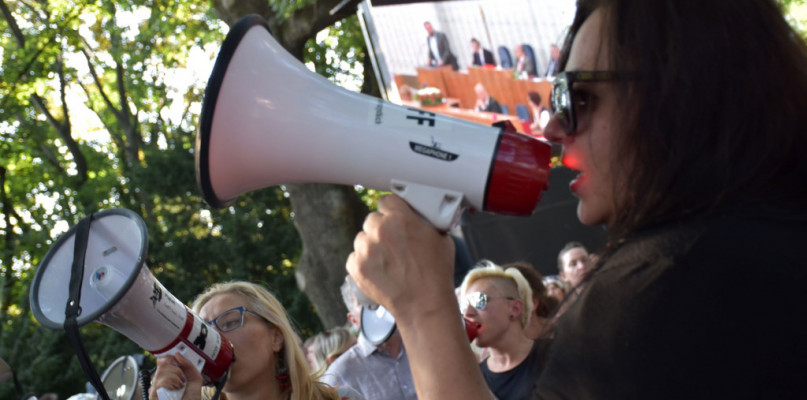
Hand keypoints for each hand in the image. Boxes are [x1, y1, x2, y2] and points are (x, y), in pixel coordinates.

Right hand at [149, 354, 202, 399]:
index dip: (169, 358)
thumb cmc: (192, 397)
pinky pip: (159, 382)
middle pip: (162, 365)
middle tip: (183, 379)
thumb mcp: (195, 378)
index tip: (178, 362)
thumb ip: (188, 364)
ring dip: (175, 378)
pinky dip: (170, 384)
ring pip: (161, 372)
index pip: (163, 360)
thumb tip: (177, 354)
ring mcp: (156, 388)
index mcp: (169, 375)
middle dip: (176, 370)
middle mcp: (161, 380)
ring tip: (180, 386)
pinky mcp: (153, 395)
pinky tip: (175, 389)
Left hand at [346, 194, 455, 324]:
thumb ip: (424, 222)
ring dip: (371, 245)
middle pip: (372, 219)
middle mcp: (379, 230)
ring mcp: (365, 249)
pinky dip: (363, 263)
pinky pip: (354, 257)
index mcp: (400, 218)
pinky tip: (379, 270)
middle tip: (393, 243)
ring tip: (387, 260)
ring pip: (362, 238)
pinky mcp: (356, 267)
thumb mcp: (441, 238)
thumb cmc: (436, 273)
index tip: (394, 217)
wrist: (424, 304)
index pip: (386, 201)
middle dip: (381, 228)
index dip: (391, 210)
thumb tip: (418, 218)